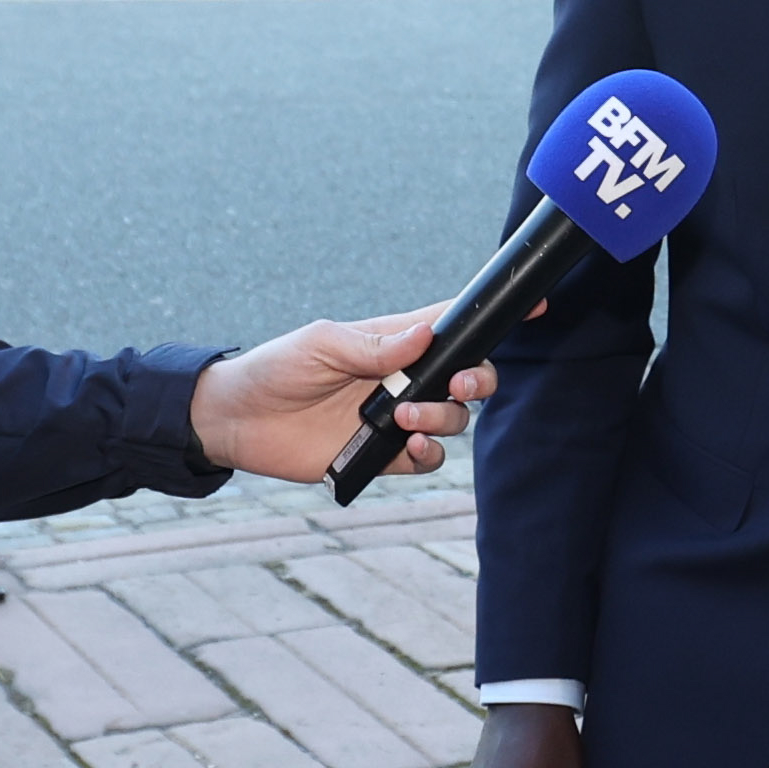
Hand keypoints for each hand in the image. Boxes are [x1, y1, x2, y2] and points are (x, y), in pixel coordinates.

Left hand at [190, 305, 495, 483]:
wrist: (238, 421)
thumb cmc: (275, 368)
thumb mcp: (320, 343)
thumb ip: (373, 344)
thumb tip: (424, 335)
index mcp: (392, 341)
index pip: (450, 324)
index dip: (489, 319)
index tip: (530, 308)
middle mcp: (402, 379)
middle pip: (467, 377)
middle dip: (478, 379)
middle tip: (458, 384)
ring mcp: (396, 418)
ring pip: (453, 420)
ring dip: (443, 420)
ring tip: (405, 419)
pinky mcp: (383, 455)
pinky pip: (427, 459)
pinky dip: (427, 455)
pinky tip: (407, 448)